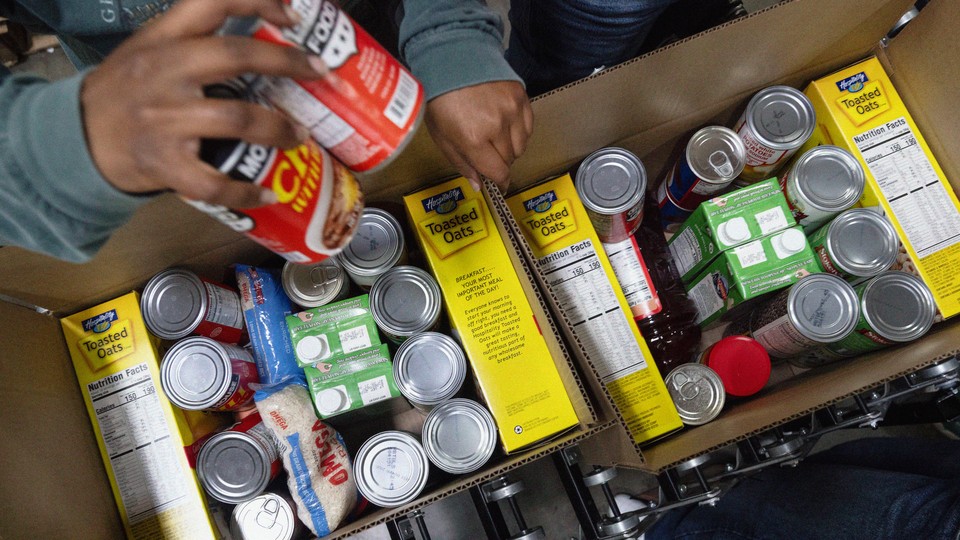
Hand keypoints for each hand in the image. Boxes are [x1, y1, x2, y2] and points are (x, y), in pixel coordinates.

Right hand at [82, 0, 327, 207]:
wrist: (75, 139)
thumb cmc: (124, 93)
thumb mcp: (149, 50)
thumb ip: (195, 41)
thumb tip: (265, 37)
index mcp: (163, 40)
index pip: (212, 2)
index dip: (258, 2)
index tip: (294, 16)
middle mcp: (164, 72)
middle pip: (235, 55)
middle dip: (286, 62)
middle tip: (320, 70)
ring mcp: (163, 119)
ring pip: (235, 117)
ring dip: (277, 127)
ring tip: (300, 135)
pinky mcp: (163, 163)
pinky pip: (213, 181)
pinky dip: (244, 191)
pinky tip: (266, 193)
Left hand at [425, 81, 532, 191]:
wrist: (452, 59)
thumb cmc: (441, 99)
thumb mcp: (442, 136)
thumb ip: (462, 163)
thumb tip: (479, 185)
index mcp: (473, 139)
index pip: (498, 172)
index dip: (500, 182)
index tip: (500, 184)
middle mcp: (497, 126)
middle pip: (510, 160)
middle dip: (499, 161)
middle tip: (487, 152)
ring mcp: (512, 110)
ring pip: (522, 145)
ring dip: (511, 147)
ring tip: (495, 136)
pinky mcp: (521, 96)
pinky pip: (528, 126)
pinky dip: (519, 131)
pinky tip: (505, 123)